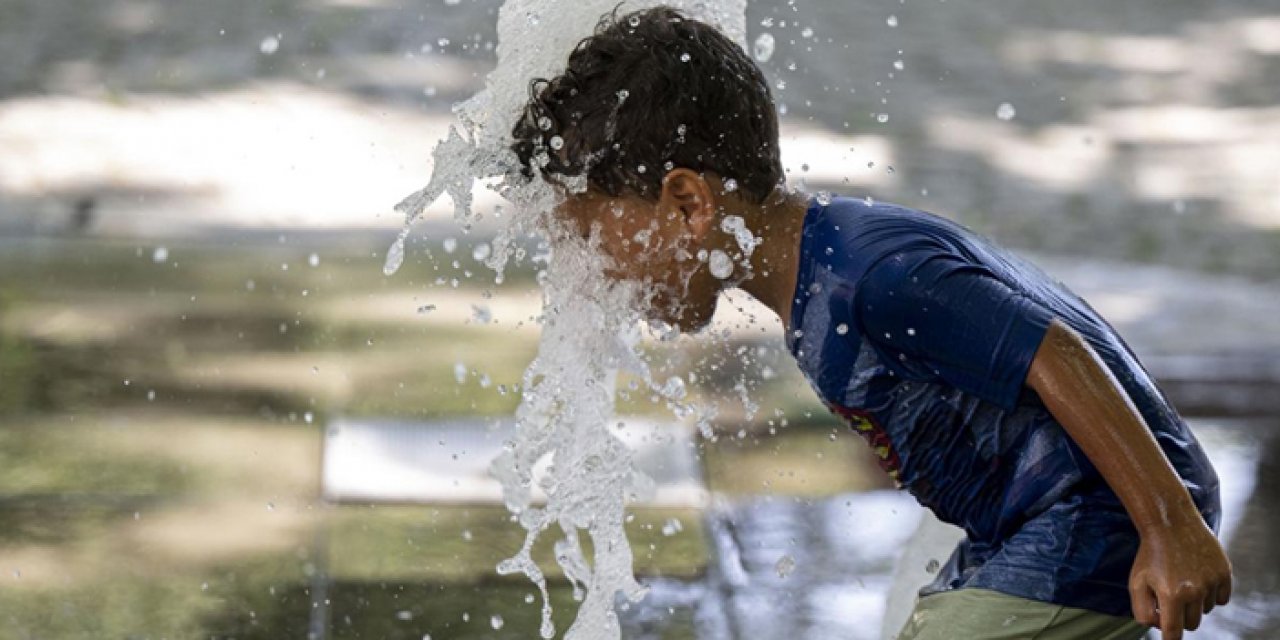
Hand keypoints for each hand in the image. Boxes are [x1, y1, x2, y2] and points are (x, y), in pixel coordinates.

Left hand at [1129, 520, 1232, 638]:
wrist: (1170, 523)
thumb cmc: (1150, 555)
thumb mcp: (1136, 583)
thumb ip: (1143, 611)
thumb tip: (1160, 627)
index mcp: (1170, 594)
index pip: (1174, 632)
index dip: (1170, 638)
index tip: (1170, 638)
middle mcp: (1194, 590)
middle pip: (1191, 624)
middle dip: (1180, 616)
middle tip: (1171, 598)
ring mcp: (1212, 581)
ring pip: (1206, 610)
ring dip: (1195, 602)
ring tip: (1183, 580)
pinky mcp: (1225, 573)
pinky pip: (1221, 599)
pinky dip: (1211, 595)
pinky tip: (1198, 579)